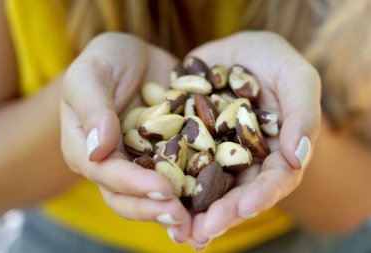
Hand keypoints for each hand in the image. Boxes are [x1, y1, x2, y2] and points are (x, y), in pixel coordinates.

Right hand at [60, 33, 190, 240]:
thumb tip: (99, 150)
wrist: (137, 58)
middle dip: (155, 209)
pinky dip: (196, 192)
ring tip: (199, 227)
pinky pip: (181, 175)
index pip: (106, 173)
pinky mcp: (169, 156)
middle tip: (182, 219)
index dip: (134, 184)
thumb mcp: (91, 74)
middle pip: (128, 196)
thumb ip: (92, 108)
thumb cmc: (106, 60)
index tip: (163, 189)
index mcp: (87, 148)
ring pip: (155, 195)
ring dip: (175, 213)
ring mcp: (142, 162)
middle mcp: (114, 163)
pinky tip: (216, 203)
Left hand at [185, 32, 320, 249]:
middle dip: (220, 214)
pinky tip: (153, 195)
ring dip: (191, 210)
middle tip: (200, 233)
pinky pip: (176, 163)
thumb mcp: (296, 77)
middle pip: (235, 193)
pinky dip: (167, 181)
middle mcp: (243, 161)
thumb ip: (303, 114)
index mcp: (274, 153)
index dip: (260, 197)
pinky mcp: (187, 142)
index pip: (272, 182)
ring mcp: (214, 154)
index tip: (243, 209)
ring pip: (204, 187)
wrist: (237, 49)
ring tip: (177, 231)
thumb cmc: (274, 61)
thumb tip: (299, 156)